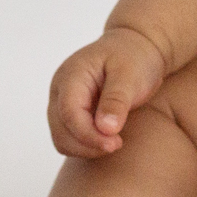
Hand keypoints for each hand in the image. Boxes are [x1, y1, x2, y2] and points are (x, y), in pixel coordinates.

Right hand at [45, 26, 169, 158]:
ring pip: (62, 139)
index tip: (114, 144)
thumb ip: (116, 100)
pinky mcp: (70, 114)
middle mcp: (60, 90)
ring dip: (85, 148)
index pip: (69, 113)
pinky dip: (86, 145)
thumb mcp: (130, 74)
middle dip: (87, 144)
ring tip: (114, 141)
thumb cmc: (134, 57)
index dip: (89, 135)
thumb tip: (105, 129)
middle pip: (60, 130)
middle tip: (117, 144)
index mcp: (71, 75)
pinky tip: (107, 139)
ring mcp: (62, 102)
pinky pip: (70, 139)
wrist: (136, 48)